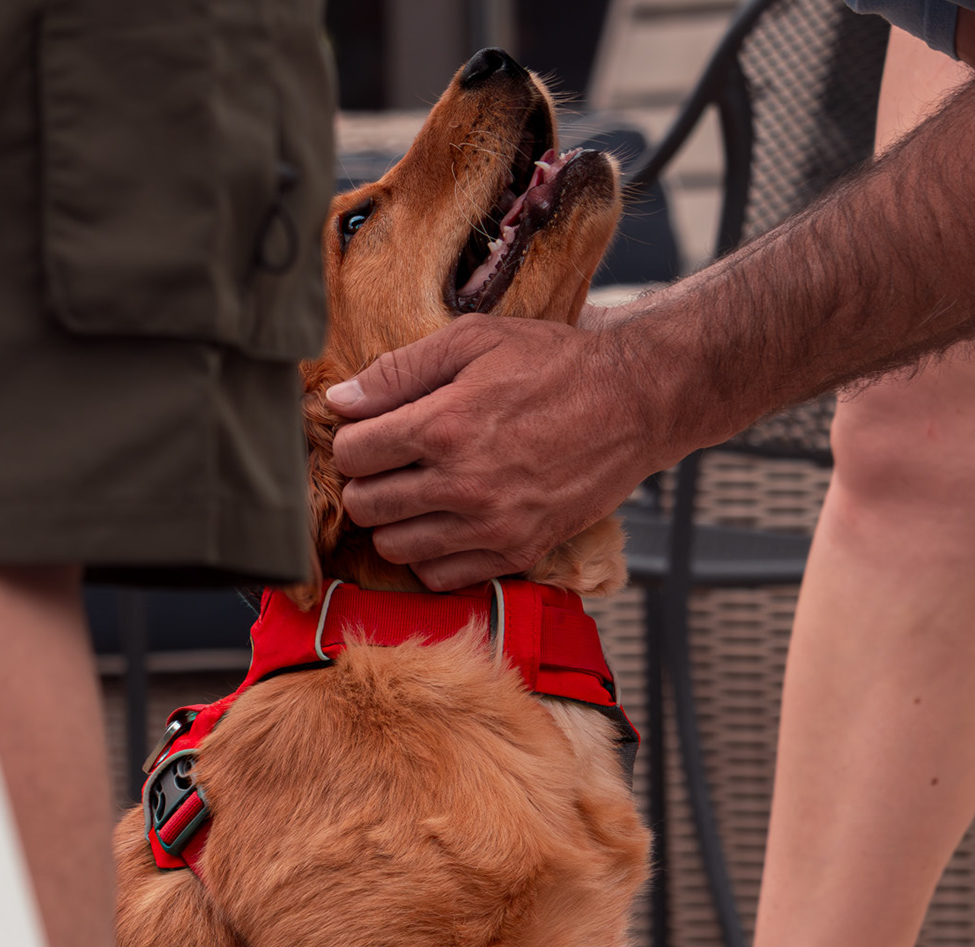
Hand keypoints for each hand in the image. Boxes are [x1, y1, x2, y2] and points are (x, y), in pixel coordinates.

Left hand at [327, 313, 671, 590]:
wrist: (634, 403)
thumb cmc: (555, 364)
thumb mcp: (474, 340)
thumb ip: (399, 370)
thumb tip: (340, 402)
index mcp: (444, 426)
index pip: (352, 454)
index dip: (352, 440)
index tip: (371, 433)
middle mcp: (463, 484)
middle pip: (364, 505)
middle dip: (367, 481)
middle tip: (390, 464)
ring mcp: (491, 526)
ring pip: (394, 547)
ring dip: (394, 521)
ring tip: (417, 494)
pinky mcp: (517, 552)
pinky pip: (441, 577)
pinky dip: (431, 555)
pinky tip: (446, 523)